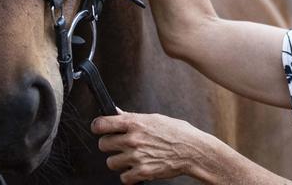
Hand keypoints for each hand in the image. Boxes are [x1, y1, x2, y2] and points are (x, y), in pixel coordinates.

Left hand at [92, 110, 213, 183]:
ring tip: (131, 158)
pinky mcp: (142, 172)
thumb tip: (117, 114)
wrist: (193, 151)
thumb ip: (133, 118)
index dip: (98, 127)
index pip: (102, 124)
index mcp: (135, 123)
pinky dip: (129, 175)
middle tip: (119, 145)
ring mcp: (136, 157)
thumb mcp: (154, 118)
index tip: (99, 129)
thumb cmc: (177, 132)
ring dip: (119, 161)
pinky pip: (123, 177)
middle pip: (103, 144)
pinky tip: (137, 168)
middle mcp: (132, 139)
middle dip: (110, 145)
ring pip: (110, 162)